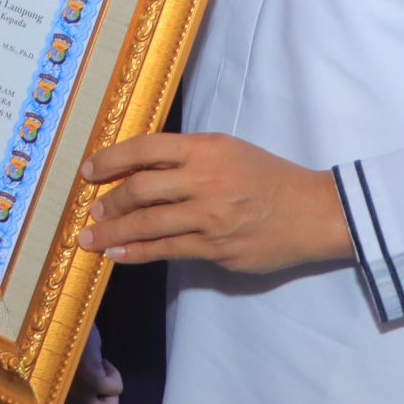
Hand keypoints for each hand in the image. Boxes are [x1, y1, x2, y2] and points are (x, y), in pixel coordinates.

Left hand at [58, 328, 121, 403]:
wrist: (56, 314)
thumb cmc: (53, 343)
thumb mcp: (55, 378)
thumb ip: (66, 397)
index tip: (92, 403)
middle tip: (101, 394)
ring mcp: (74, 393)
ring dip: (112, 397)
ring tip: (102, 376)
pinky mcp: (89, 377)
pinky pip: (115, 388)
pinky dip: (114, 376)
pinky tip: (102, 361)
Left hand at [78, 133, 350, 273]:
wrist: (313, 212)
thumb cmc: (267, 176)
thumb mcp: (228, 150)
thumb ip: (187, 157)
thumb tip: (137, 169)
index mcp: (207, 149)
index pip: (147, 148)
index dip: (112, 159)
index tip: (90, 171)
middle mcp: (206, 180)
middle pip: (141, 189)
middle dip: (110, 201)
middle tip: (92, 210)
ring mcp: (210, 218)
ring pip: (149, 224)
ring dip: (113, 232)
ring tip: (91, 238)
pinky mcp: (216, 249)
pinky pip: (168, 250)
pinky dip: (138, 253)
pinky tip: (118, 255)